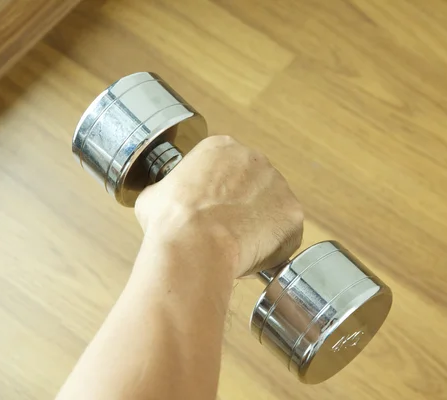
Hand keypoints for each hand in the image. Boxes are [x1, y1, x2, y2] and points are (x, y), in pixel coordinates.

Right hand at [134, 135, 303, 277]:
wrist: (195, 244)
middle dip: (243, 207)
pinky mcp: (293, 213)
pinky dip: (274, 247)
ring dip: (260, 226)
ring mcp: (278, 184)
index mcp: (220, 148)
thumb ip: (166, 191)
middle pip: (254, 185)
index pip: (227, 169)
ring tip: (238, 247)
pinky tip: (253, 256)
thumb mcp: (153, 196)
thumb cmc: (171, 221)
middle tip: (226, 231)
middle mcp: (254, 158)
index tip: (211, 212)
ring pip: (272, 209)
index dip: (219, 195)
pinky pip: (286, 233)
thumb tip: (161, 202)